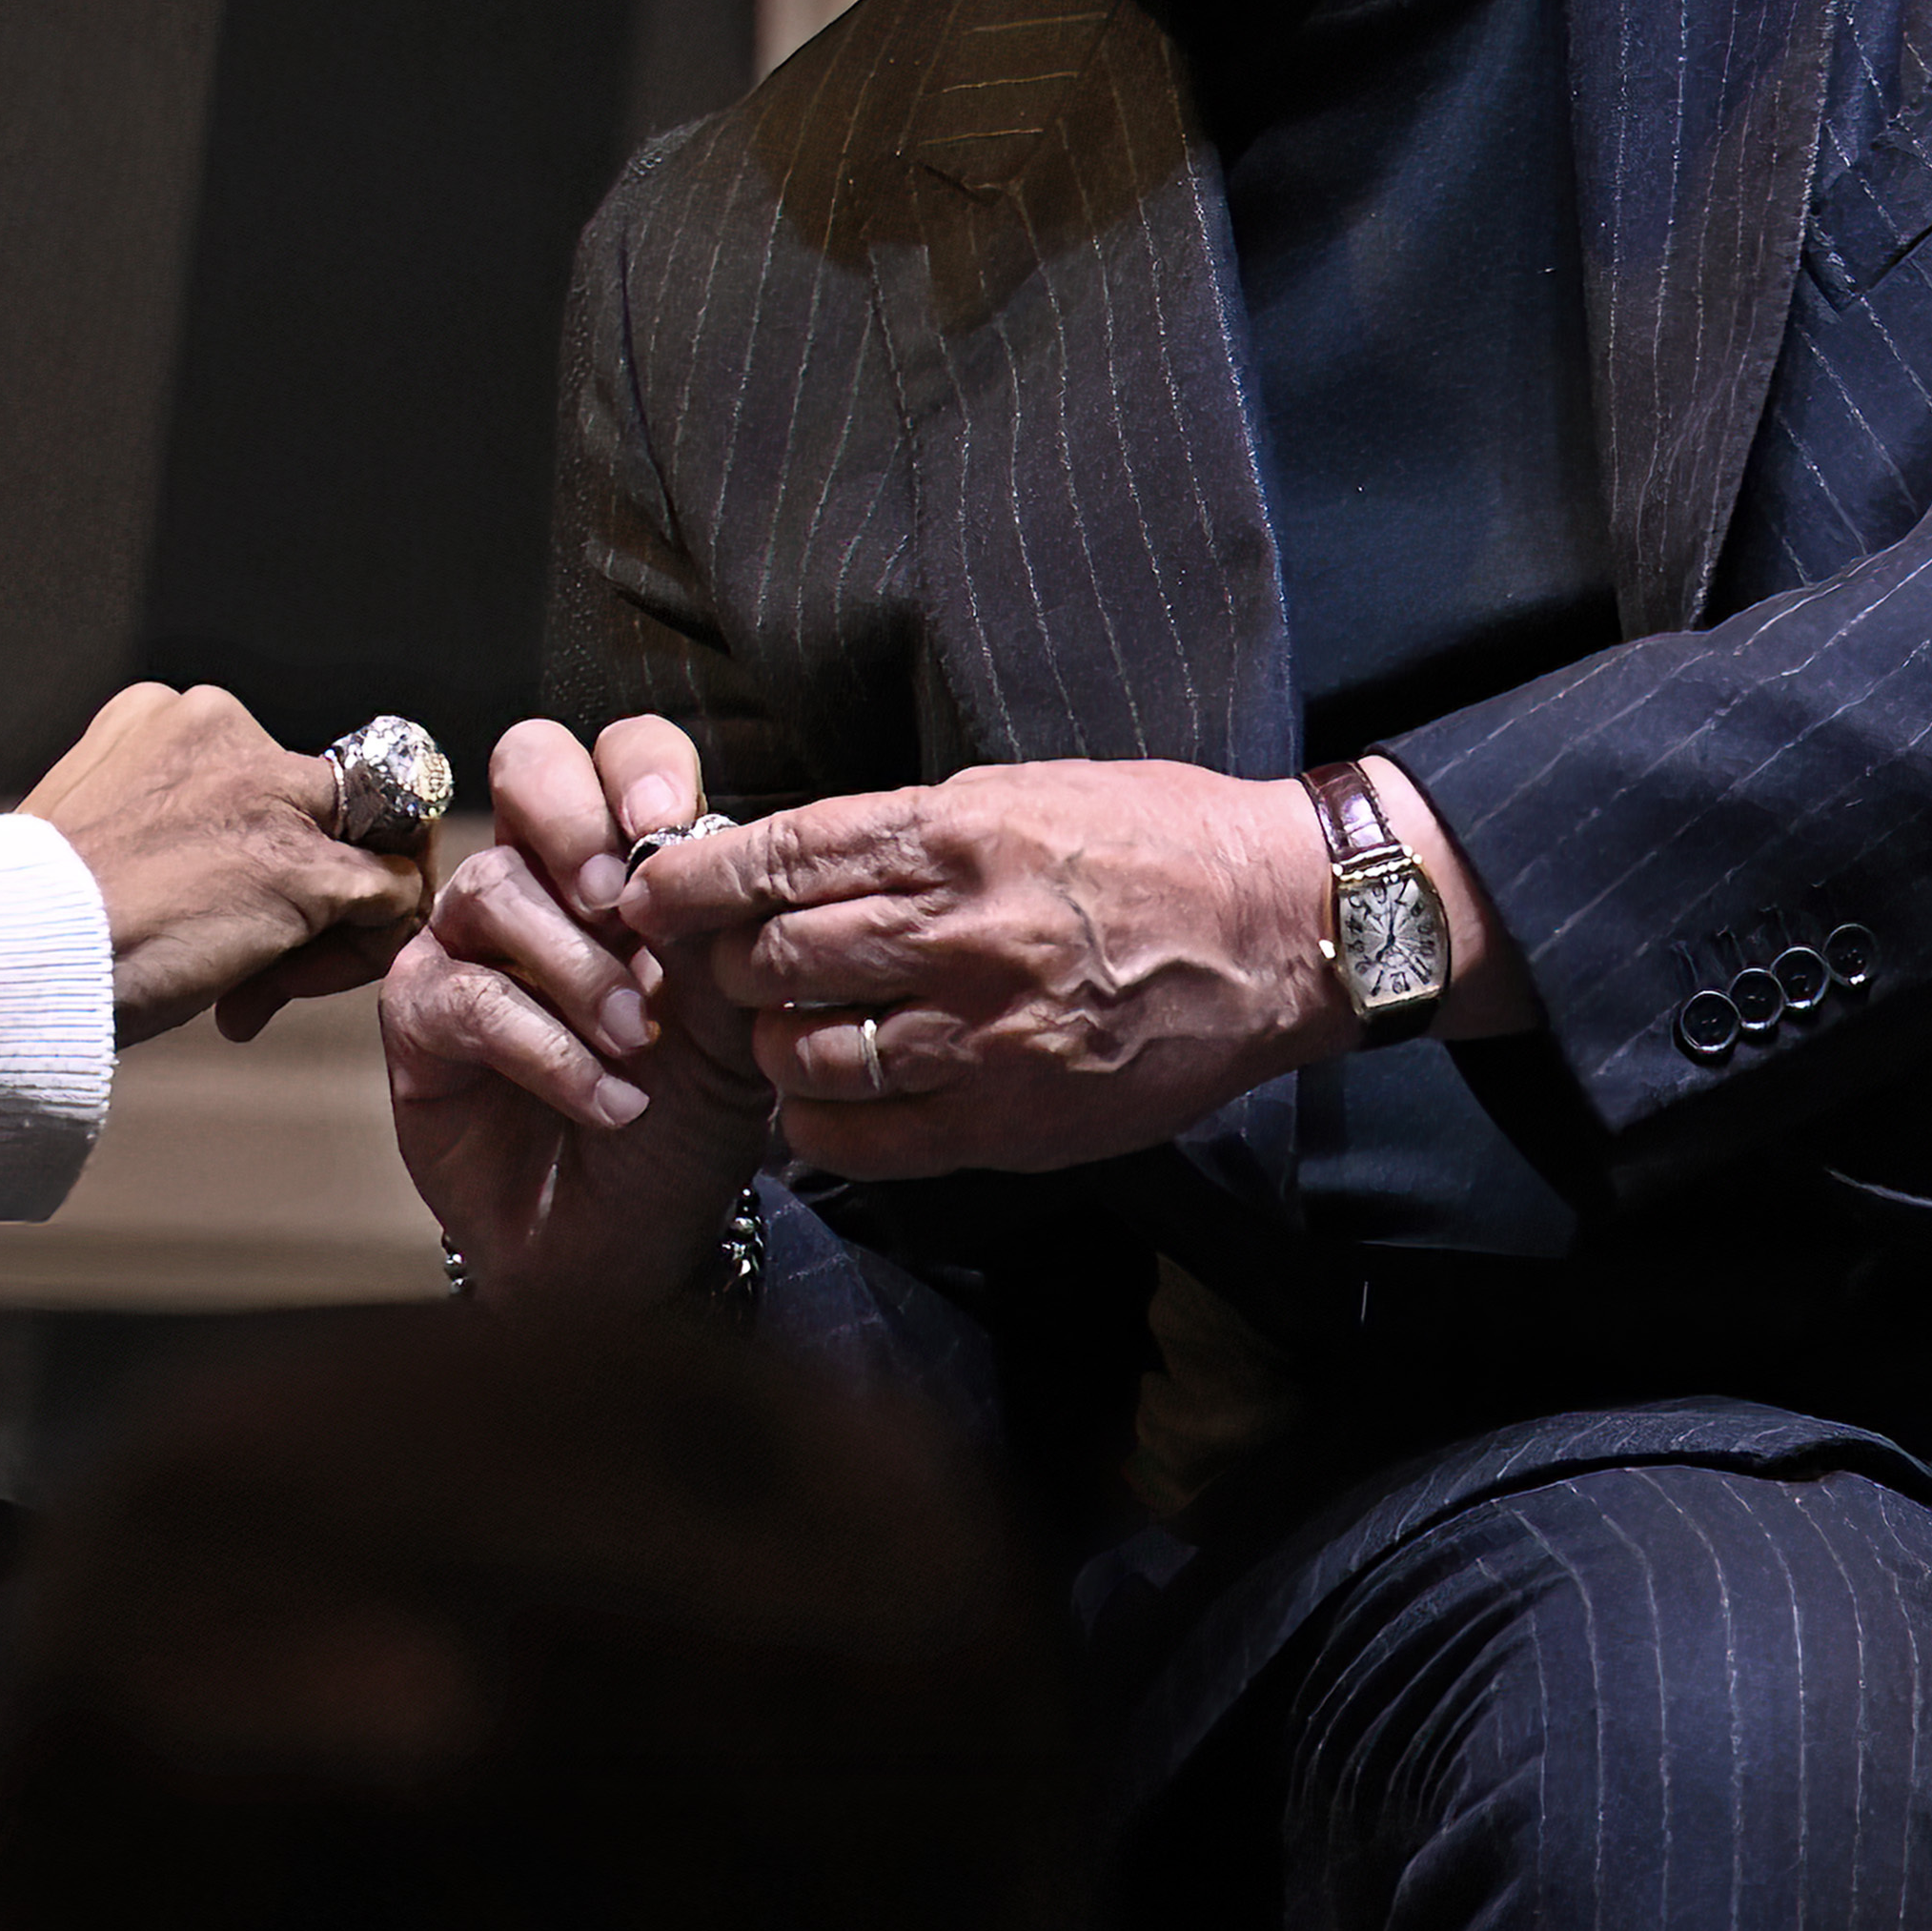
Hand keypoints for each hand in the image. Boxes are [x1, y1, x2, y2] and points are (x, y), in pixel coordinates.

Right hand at [23, 681, 433, 1044]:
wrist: (10, 954)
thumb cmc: (35, 921)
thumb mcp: (95, 836)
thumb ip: (163, 827)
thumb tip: (221, 876)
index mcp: (165, 716)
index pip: (264, 772)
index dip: (252, 849)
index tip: (204, 911)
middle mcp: (225, 730)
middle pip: (324, 803)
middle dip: (296, 888)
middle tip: (240, 965)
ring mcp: (269, 796)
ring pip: (370, 844)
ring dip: (328, 926)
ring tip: (254, 990)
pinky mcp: (300, 866)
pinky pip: (389, 897)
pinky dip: (359, 951)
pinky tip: (276, 994)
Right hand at [381, 715, 775, 1307]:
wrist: (631, 1245)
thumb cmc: (683, 1124)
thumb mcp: (735, 1029)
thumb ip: (719, 940)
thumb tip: (695, 858)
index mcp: (624, 859)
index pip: (619, 752)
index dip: (637, 768)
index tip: (668, 830)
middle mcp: (541, 880)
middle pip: (526, 762)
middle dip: (572, 818)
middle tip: (622, 904)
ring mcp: (469, 941)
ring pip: (493, 888)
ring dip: (580, 970)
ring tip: (639, 1044)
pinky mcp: (419, 1018)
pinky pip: (467, 998)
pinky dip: (548, 1052)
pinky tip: (608, 1100)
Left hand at [620, 753, 1517, 1176]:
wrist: (1281, 932)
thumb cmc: (1152, 841)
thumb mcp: (1021, 793)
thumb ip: (906, 830)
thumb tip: (788, 858)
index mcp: (959, 835)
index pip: (782, 857)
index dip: (696, 881)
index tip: (650, 894)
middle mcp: (963, 935)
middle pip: (778, 959)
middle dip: (734, 967)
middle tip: (732, 968)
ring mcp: (988, 1037)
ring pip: (807, 1054)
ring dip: (772, 1047)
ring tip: (782, 1034)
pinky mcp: (1012, 1120)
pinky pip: (867, 1137)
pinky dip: (818, 1124)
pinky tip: (819, 1104)